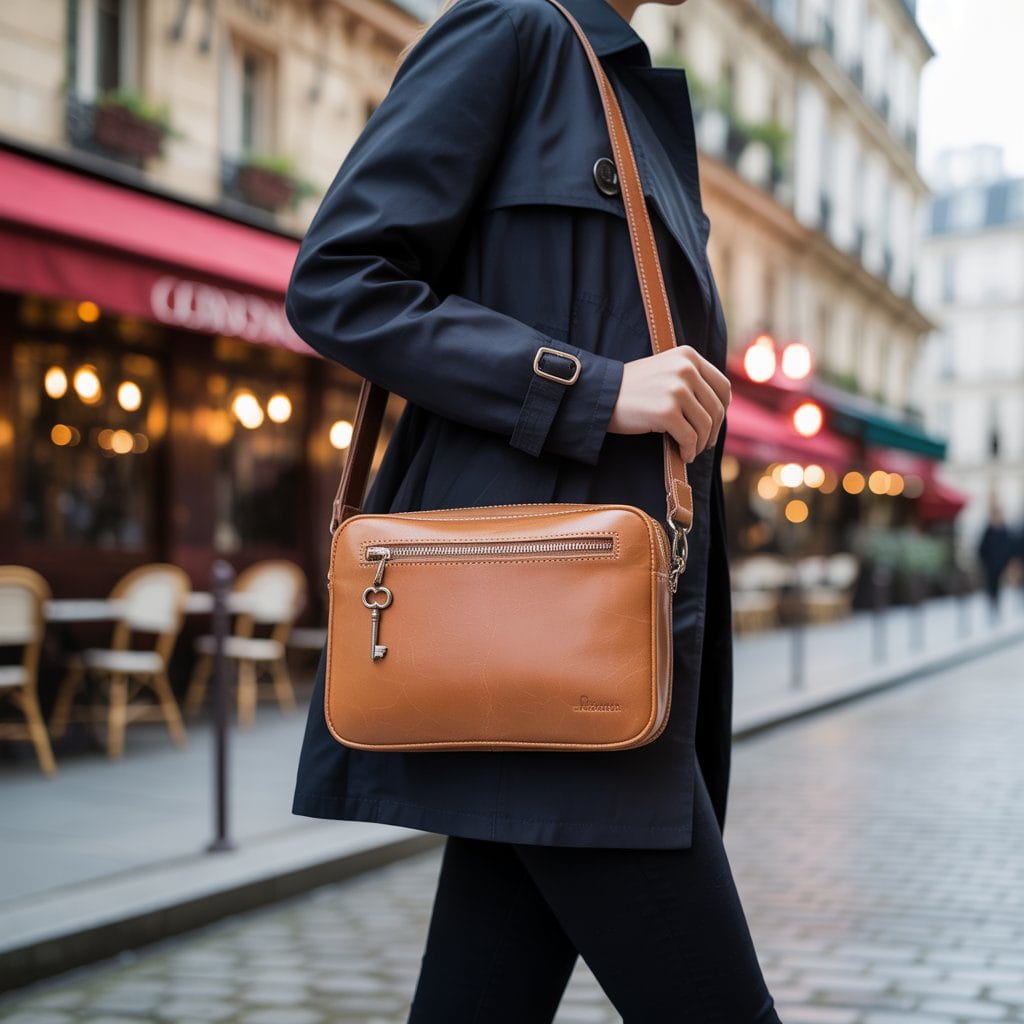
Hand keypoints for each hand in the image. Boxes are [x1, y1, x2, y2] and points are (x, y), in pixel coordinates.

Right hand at [608, 346, 730, 461]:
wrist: (601, 394)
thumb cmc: (631, 388)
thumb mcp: (665, 370)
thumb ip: (690, 378)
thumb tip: (719, 406)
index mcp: (688, 356)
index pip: (722, 385)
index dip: (723, 409)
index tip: (714, 422)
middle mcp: (686, 369)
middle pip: (716, 408)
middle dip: (712, 431)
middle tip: (704, 443)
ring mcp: (677, 390)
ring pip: (705, 425)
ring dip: (700, 443)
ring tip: (691, 450)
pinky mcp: (667, 411)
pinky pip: (690, 438)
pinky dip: (689, 450)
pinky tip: (683, 455)